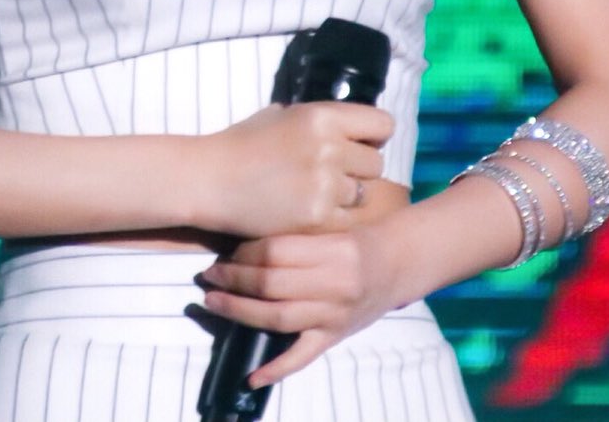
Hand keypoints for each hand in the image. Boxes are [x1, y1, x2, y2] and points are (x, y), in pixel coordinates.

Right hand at [196, 102, 393, 239]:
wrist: (210, 180)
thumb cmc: (241, 143)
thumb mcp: (281, 115)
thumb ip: (317, 121)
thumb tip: (346, 128)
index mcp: (323, 116)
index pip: (383, 124)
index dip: (373, 137)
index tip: (361, 145)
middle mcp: (330, 148)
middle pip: (376, 163)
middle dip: (359, 170)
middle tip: (336, 175)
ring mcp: (325, 185)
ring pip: (364, 194)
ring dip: (348, 196)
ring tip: (321, 195)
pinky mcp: (317, 218)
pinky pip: (349, 220)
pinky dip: (336, 219)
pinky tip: (314, 213)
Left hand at [197, 219, 407, 387]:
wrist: (398, 265)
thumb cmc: (359, 243)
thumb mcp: (331, 232)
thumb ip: (294, 242)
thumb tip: (242, 252)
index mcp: (333, 250)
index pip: (276, 251)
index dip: (244, 254)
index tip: (226, 254)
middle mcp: (335, 284)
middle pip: (271, 283)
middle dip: (234, 280)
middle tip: (210, 276)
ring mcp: (335, 315)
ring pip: (278, 317)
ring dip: (240, 311)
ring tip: (214, 303)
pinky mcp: (335, 337)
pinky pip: (303, 357)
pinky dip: (276, 369)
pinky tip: (252, 375)